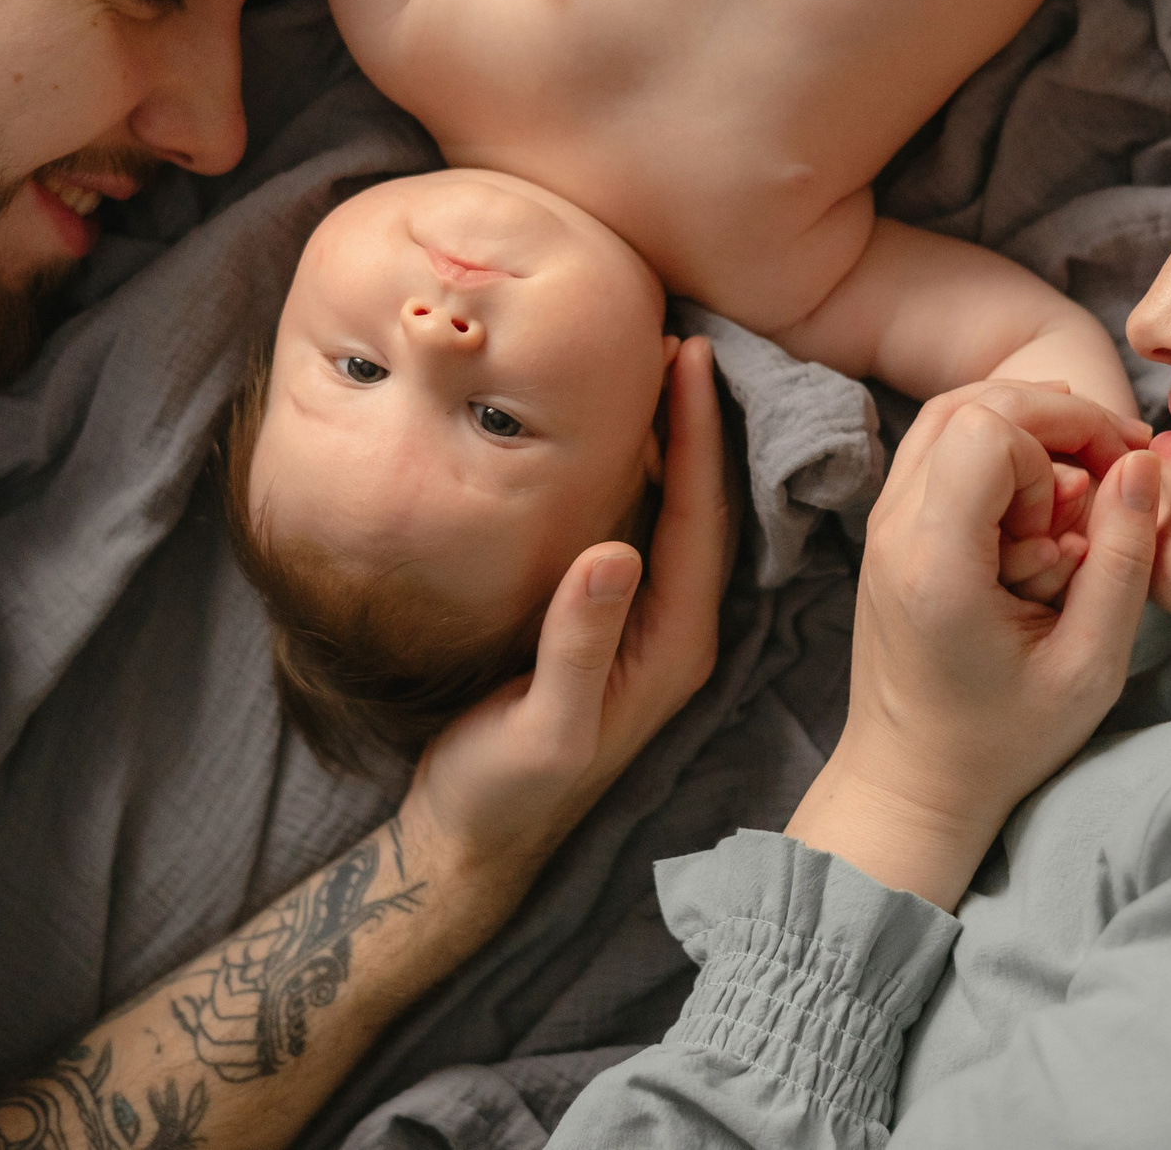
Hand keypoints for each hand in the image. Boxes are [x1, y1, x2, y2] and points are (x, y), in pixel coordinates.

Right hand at [401, 337, 728, 889]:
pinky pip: (628, 523)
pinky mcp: (600, 618)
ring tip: (643, 358)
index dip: (696, 432)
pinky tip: (598, 429)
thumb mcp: (545, 727)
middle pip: (695, 499)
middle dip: (689, 417)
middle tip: (673, 329)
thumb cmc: (507, 792)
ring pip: (664, 507)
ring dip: (659, 436)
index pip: (699, 515)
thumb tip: (612, 551)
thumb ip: (579, 644)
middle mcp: (670, 623)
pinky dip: (624, 468)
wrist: (471, 840)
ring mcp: (637, 619)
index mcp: (674, 641)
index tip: (689, 354)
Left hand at [788, 382, 1159, 908]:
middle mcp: (894, 530)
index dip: (1058, 445)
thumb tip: (1141, 463)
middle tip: (1111, 476)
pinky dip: (997, 457)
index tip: (1095, 502)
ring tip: (1078, 494)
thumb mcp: (1089, 666)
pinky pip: (939, 451)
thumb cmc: (1002, 740)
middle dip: (1054, 426)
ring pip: (950, 416)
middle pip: (970, 404)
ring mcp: (882, 526)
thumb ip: (1122, 561)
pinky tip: (1043, 508)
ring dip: (1025, 435)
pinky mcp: (889, 532)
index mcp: (935, 562)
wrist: (911, 782)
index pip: (988, 429)